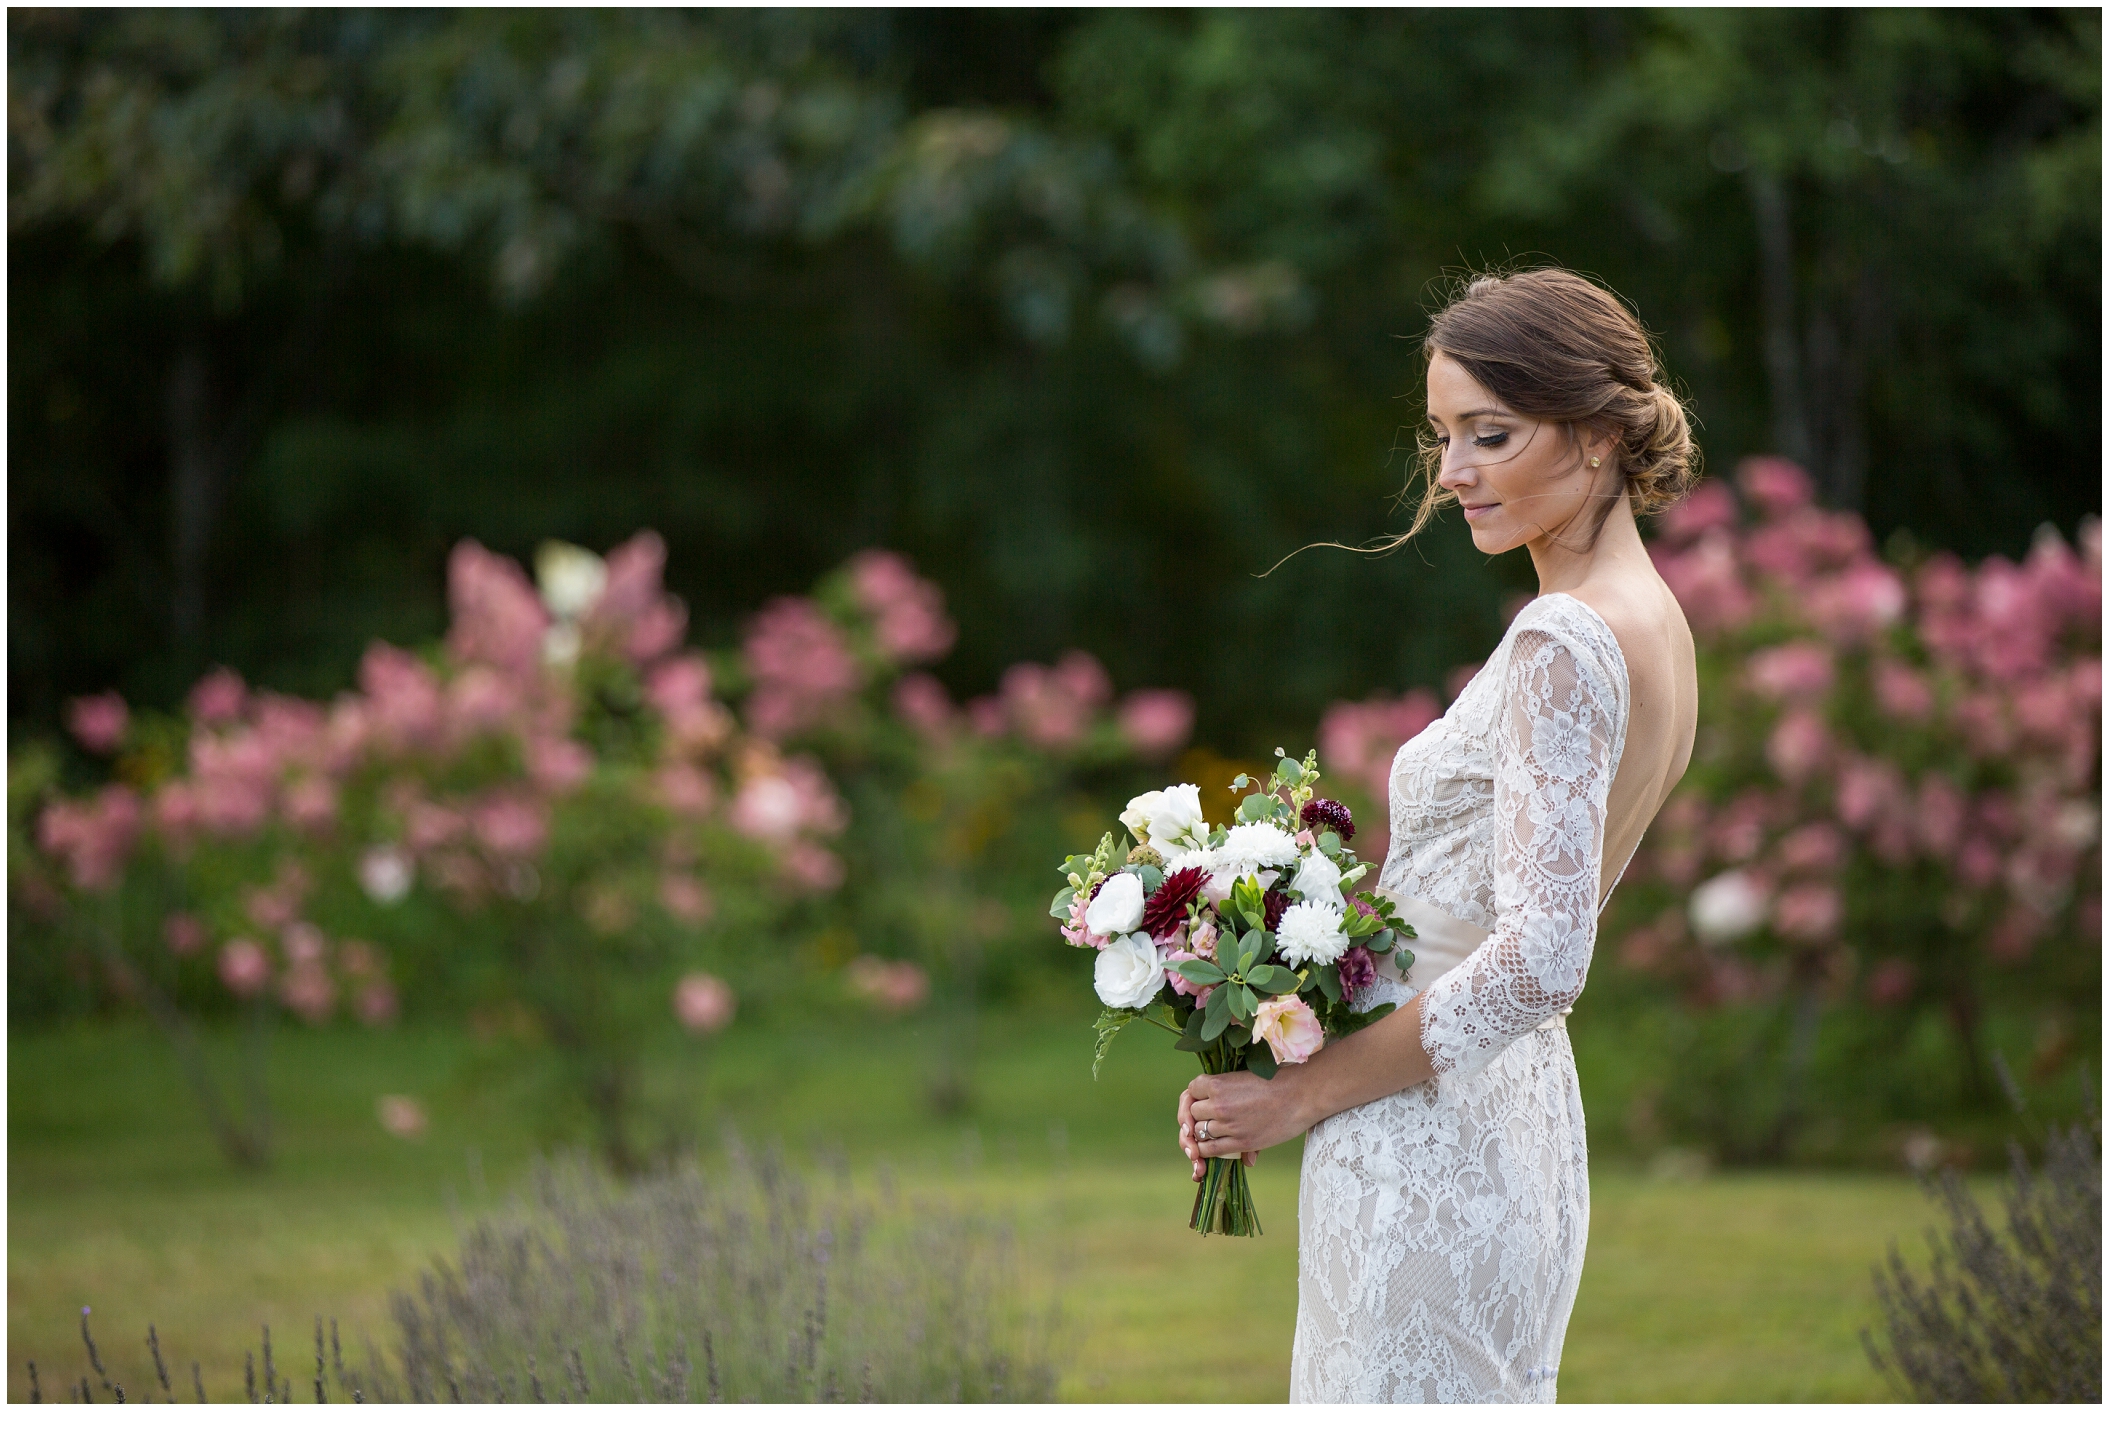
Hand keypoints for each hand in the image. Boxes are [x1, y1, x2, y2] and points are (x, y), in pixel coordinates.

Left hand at [1177, 1069, 1304, 1181]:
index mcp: (1218, 1083)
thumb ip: (1226, 1090)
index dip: (1196, 1096)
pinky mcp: (1240, 1142)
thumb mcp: (1245, 1078)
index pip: (1191, 1091)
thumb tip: (1212, 1104)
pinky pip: (1210, 1149)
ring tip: (1213, 1131)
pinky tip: (1211, 1146)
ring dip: (1203, 1132)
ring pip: (1199, 1131)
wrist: (1300, 1095)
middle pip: (1193, 1113)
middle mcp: (1219, 1104)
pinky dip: (1206, 1149)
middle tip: (1209, 1116)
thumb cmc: (1277, 1080)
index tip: (1203, 1099)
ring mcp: (1228, 1125)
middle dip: (1198, 1114)